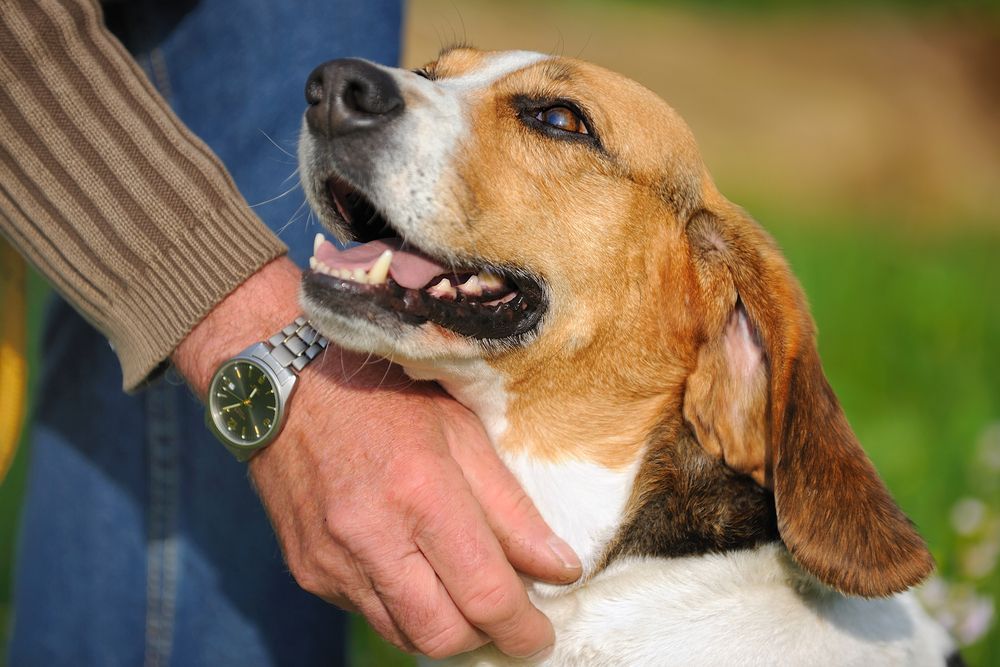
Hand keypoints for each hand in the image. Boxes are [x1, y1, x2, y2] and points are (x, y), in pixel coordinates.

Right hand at [172, 257, 581, 658]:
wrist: (284, 385)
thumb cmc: (384, 395)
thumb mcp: (461, 430)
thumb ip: (510, 507)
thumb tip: (560, 568)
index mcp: (421, 493)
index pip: (484, 595)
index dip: (523, 628)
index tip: (541, 631)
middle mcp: (371, 538)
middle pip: (442, 636)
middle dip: (485, 638)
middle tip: (509, 617)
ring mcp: (331, 562)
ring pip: (403, 636)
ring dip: (444, 627)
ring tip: (464, 592)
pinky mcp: (307, 572)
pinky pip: (367, 613)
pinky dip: (402, 607)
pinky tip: (414, 569)